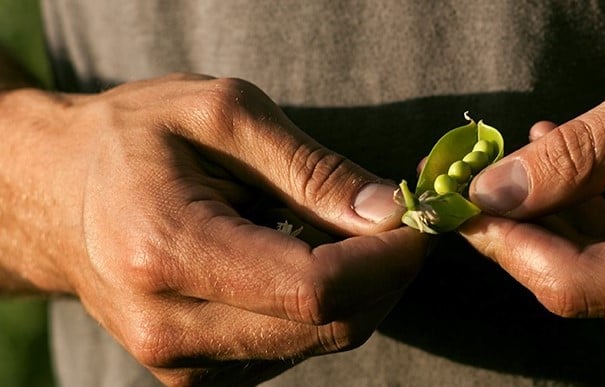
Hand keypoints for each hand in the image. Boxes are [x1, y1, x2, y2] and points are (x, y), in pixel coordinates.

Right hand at [0, 73, 425, 384]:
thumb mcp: (221, 115)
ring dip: (359, 290)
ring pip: (320, 341)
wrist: (56, 195)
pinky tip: (301, 259)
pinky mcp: (196, 376)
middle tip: (397, 219)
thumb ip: (310, 168)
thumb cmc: (133, 138)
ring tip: (340, 230)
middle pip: (328, 325)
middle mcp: (170, 329)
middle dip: (386, 274)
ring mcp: (181, 365)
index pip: (314, 288)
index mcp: (165, 252)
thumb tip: (389, 211)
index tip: (416, 219)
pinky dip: (322, 306)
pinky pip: (294, 348)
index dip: (386, 260)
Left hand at [461, 7, 604, 364]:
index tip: (462, 203)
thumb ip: (583, 152)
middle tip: (493, 172)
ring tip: (543, 155)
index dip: (507, 245)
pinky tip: (583, 182)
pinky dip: (604, 237)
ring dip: (565, 229)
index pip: (577, 285)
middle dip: (529, 233)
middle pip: (587, 294)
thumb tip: (495, 191)